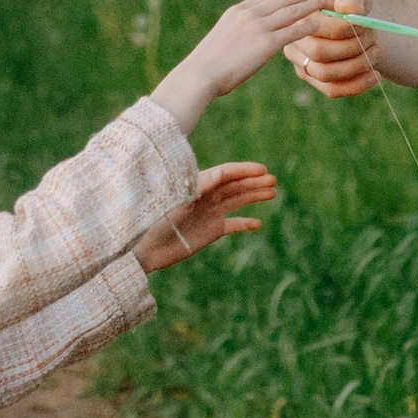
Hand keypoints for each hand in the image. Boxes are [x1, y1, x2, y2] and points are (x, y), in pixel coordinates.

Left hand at [137, 162, 277, 272]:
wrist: (144, 247)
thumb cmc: (154, 219)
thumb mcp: (176, 200)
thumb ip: (199, 187)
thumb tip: (222, 173)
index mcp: (197, 185)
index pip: (225, 174)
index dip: (244, 170)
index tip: (261, 169)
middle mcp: (205, 197)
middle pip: (234, 186)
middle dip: (254, 182)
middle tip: (273, 180)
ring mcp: (209, 213)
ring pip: (236, 201)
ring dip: (253, 196)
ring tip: (272, 193)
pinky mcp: (210, 231)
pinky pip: (232, 224)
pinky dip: (244, 223)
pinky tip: (257, 223)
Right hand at [150, 0, 336, 132]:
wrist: (200, 75)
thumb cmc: (207, 65)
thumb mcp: (222, 41)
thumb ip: (237, 35)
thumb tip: (244, 41)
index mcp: (237, 11)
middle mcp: (249, 14)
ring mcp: (257, 27)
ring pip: (291, 10)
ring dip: (310, 4)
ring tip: (325, 1)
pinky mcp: (265, 44)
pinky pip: (292, 31)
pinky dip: (307, 25)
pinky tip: (319, 25)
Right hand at [286, 0, 387, 99]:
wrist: (350, 12)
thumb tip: (349, 10)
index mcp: (297, 14)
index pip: (317, 28)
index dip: (346, 28)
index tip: (365, 22)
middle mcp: (294, 40)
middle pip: (319, 54)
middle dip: (354, 48)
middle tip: (374, 37)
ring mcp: (302, 61)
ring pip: (326, 75)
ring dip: (358, 66)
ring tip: (378, 52)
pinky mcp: (314, 77)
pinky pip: (332, 89)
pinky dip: (357, 85)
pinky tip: (376, 74)